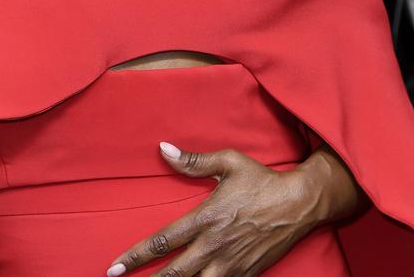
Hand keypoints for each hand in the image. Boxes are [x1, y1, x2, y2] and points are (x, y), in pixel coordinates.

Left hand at [105, 140, 325, 276]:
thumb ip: (194, 160)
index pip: (164, 241)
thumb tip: (163, 149)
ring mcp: (230, 265)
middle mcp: (214, 246)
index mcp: (206, 218)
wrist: (299, 204)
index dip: (136, 255)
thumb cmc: (261, 180)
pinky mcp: (244, 275)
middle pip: (173, 274)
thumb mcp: (229, 161)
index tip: (115, 266)